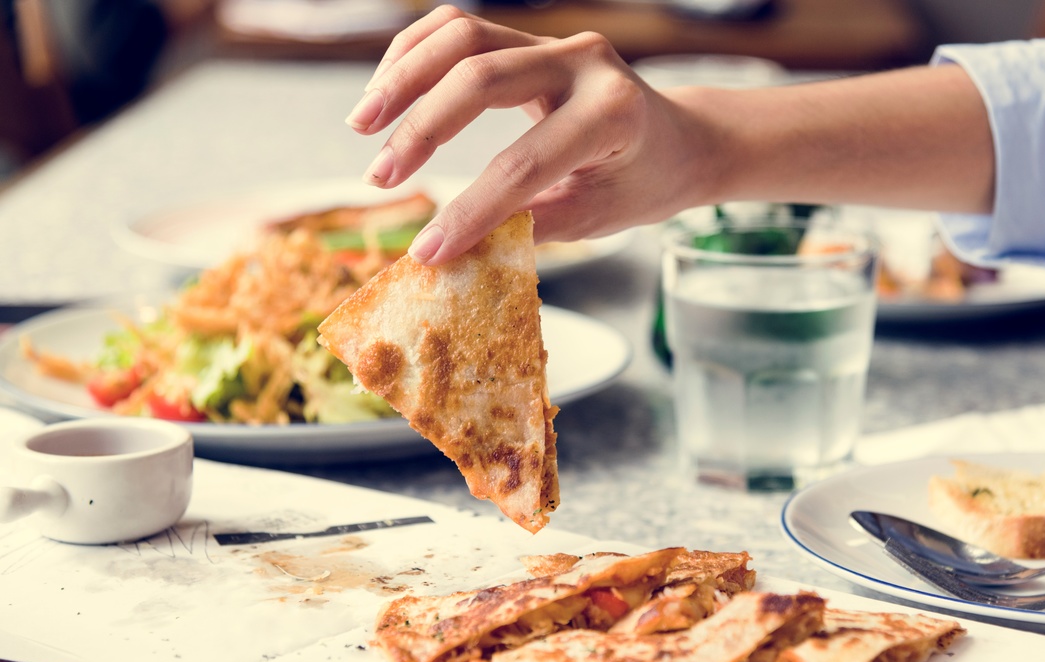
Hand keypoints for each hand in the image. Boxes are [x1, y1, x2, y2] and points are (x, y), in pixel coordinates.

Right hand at [346, 5, 714, 263]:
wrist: (681, 138)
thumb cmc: (644, 182)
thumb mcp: (603, 217)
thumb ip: (537, 227)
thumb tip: (461, 250)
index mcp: (612, 115)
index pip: (524, 163)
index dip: (470, 210)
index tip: (427, 250)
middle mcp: (585, 64)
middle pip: (482, 78)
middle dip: (422, 129)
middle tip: (380, 178)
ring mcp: (557, 42)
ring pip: (463, 36)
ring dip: (404, 77)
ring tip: (363, 125)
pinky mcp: (533, 38)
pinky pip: (461, 29)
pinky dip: (416, 53)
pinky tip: (386, 92)